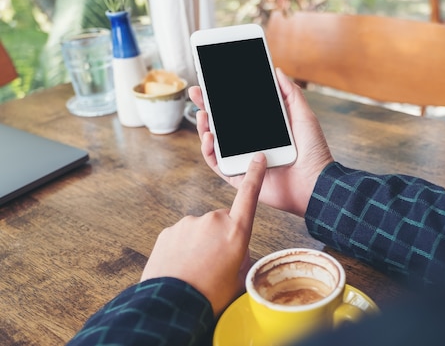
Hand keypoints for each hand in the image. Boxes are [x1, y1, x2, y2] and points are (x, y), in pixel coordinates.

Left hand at [140, 153, 266, 315]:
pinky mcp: (169, 231)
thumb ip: (243, 259)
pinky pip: (182, 237)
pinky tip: (182, 267)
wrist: (172, 304)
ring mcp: (188, 224)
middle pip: (223, 222)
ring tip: (197, 269)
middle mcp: (212, 221)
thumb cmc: (210, 295)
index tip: (258, 158)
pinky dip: (183, 249)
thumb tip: (238, 253)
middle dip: (221, 236)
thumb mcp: (240, 279)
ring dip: (201, 244)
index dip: (255, 176)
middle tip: (216, 263)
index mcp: (235, 231)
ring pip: (201, 230)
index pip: (248, 196)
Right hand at [188, 68, 333, 216]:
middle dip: (206, 107)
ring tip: (203, 114)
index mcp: (263, 128)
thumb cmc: (314, 152)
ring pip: (215, 142)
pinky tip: (209, 136)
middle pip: (221, 123)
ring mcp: (243, 159)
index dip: (223, 97)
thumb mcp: (303, 116)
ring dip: (204, 127)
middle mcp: (250, 142)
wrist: (315, 181)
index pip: (237, 110)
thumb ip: (290, 93)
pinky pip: (217, 164)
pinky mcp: (239, 176)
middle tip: (197, 93)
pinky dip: (209, 150)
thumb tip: (277, 71)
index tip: (212, 83)